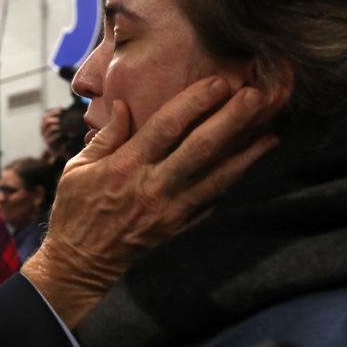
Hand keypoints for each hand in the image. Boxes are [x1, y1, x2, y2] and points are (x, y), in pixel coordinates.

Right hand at [22, 77, 285, 326]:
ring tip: (271, 132)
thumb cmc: (75, 210)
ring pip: (216, 178)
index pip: (165, 128)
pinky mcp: (179, 226)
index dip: (195, 103)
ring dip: (246, 154)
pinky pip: (212, 201)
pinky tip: (252, 165)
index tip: (219, 82)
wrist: (80, 264)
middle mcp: (153, 187)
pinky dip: (234, 181)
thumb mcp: (78, 168)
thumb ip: (106, 136)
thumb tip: (126, 105)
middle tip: (256, 97)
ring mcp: (170, 210)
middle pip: (200, 149)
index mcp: (125, 167)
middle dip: (231, 121)